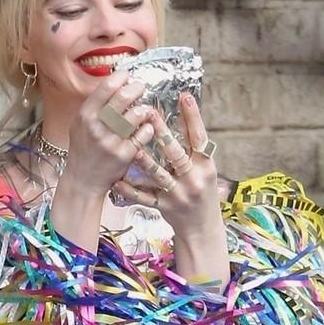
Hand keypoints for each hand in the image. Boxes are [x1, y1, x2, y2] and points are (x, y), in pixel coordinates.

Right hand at [63, 72, 155, 197]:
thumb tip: (113, 82)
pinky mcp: (124, 155)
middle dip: (137, 87)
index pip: (107, 86)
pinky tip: (145, 128)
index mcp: (86, 115)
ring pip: (136, 114)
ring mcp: (111, 141)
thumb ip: (94, 105)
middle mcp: (97, 127)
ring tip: (143, 111)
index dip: (121, 76)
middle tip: (141, 87)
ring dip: (143, 109)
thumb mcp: (80, 124)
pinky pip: (143, 134)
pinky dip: (147, 128)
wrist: (83, 180)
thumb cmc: (83, 149)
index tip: (128, 76)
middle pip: (124, 97)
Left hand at [110, 93, 222, 239]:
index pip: (200, 137)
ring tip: (133, 147)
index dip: (193, 117)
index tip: (185, 96)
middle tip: (149, 114)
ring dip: (145, 161)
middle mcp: (193, 179)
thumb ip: (194, 149)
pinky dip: (130, 190)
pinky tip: (118, 181)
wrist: (202, 228)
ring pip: (159, 175)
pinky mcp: (164, 207)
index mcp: (206, 166)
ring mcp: (178, 194)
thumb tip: (184, 116)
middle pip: (177, 153)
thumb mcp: (205, 170)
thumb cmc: (203, 192)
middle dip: (163, 134)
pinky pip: (144, 197)